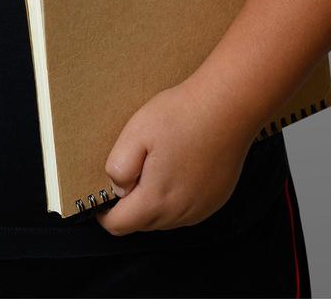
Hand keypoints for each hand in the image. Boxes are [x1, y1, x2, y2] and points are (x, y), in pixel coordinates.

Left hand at [94, 78, 257, 234]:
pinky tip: (179, 168)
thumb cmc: (184, 115)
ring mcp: (201, 208)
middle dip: (131, 206)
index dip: (104, 213)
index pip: (119, 226)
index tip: (102, 197)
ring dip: (155, 202)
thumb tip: (118, 188)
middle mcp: (180, 213)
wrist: (228, 105)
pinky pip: (186, 209)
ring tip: (158, 166)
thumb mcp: (135, 133)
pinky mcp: (216, 199)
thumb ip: (118, 168)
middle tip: (134, 172)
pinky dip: (176, 197)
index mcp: (156, 200)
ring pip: (165, 218)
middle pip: (142, 224)